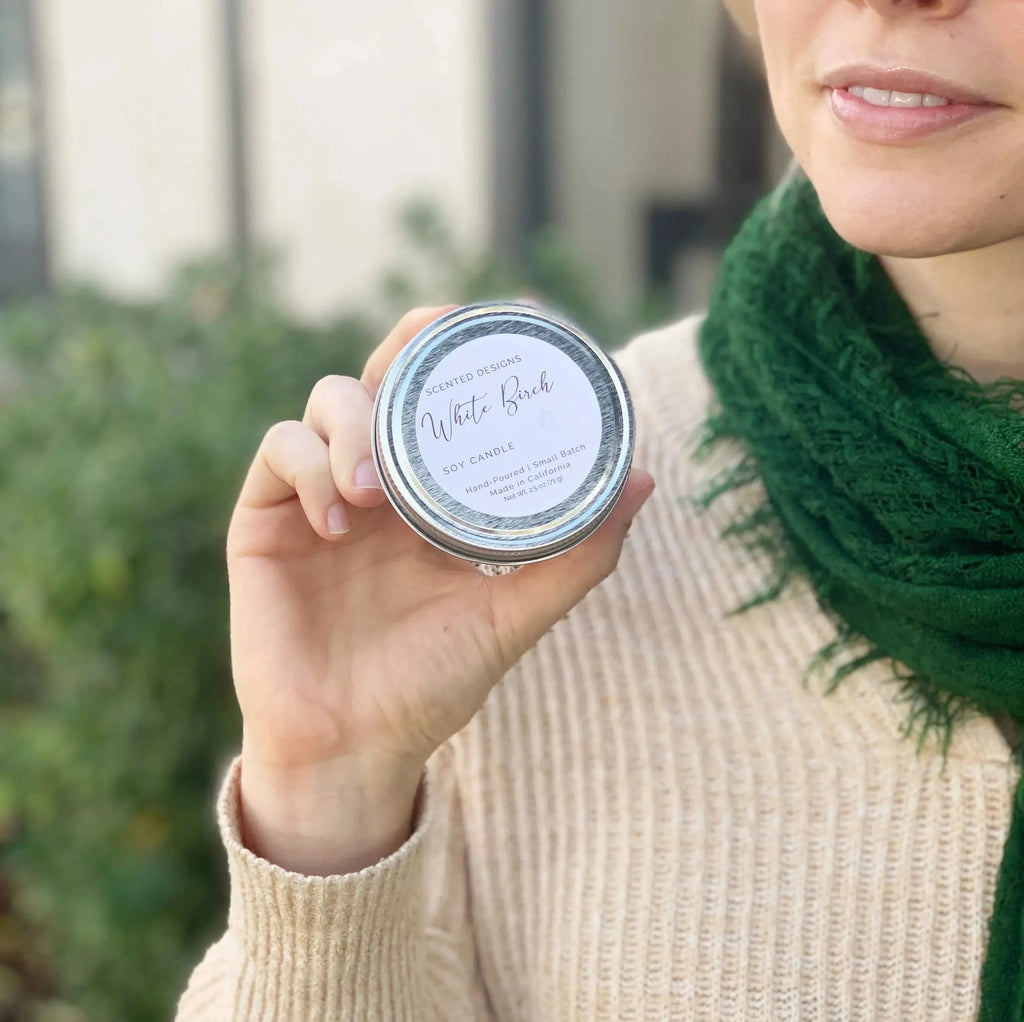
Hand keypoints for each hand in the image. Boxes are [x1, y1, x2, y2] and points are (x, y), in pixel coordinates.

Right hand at [227, 306, 654, 872]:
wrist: (354, 749)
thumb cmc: (432, 686)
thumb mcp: (513, 618)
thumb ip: (576, 557)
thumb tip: (644, 480)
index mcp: (432, 498)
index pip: (444, 399)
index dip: (465, 348)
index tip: (506, 315)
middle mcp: (378, 483)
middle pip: (383, 375)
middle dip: (407, 345)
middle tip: (434, 335)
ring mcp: (318, 496)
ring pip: (325, 402)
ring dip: (353, 423)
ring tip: (377, 489)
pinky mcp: (265, 519)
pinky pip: (277, 454)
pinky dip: (307, 465)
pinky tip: (340, 517)